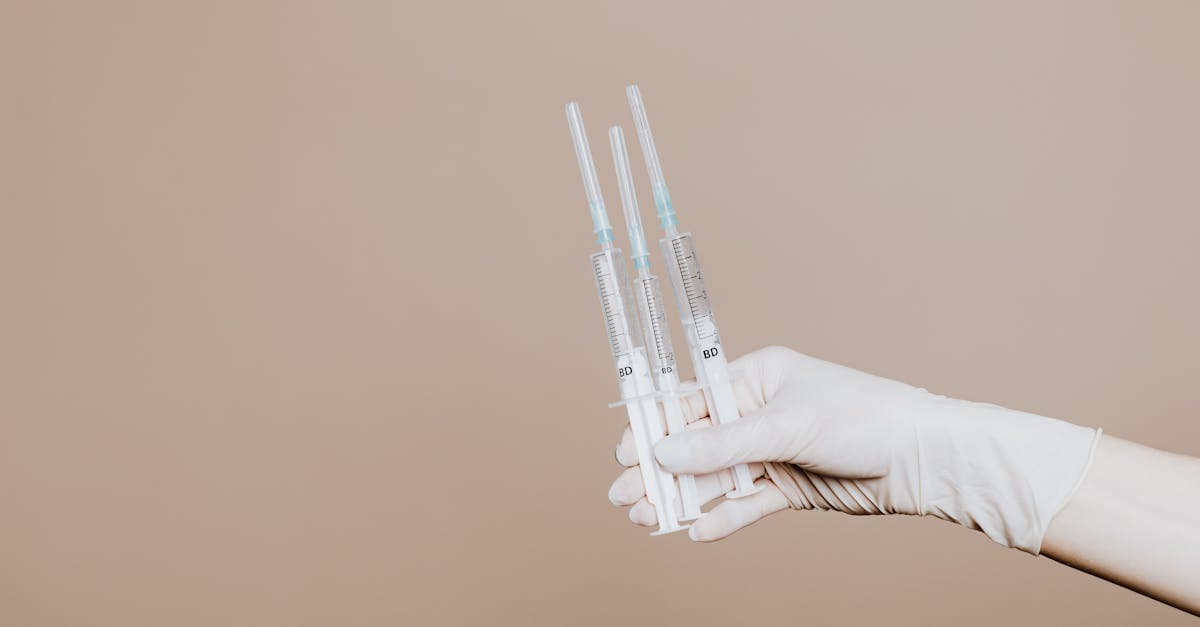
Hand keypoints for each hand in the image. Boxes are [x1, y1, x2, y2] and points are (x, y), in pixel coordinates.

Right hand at [609, 346, 1099, 551]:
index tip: (624, 453)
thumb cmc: (861, 418)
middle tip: (624, 497)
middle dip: (659, 470)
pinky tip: (697, 532)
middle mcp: (757, 414)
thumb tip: (664, 452)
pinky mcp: (787, 488)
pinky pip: (743, 504)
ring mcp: (771, 453)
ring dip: (682, 498)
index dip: (655, 428)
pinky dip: (721, 517)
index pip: (690, 401)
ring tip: (649, 519)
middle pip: (695, 444)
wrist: (922, 458)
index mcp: (754, 378)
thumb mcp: (785, 425)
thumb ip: (722, 442)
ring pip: (714, 478)